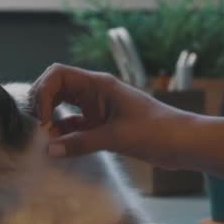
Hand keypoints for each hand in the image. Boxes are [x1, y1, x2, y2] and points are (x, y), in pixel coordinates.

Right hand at [29, 63, 223, 180]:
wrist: (185, 143)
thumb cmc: (157, 132)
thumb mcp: (117, 137)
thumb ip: (82, 143)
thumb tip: (50, 149)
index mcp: (99, 85)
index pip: (58, 75)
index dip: (44, 92)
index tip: (44, 119)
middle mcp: (95, 92)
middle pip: (57, 88)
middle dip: (43, 104)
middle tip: (38, 128)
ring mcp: (98, 108)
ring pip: (64, 106)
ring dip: (53, 119)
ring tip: (46, 139)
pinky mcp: (103, 125)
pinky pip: (76, 124)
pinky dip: (65, 132)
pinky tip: (60, 146)